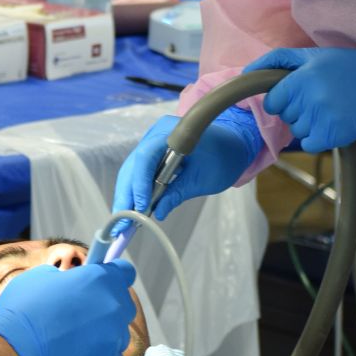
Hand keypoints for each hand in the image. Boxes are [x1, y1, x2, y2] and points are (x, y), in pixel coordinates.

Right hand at [0, 260, 136, 355]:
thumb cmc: (23, 311)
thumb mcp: (40, 277)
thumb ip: (66, 276)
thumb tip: (69, 282)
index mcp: (100, 278)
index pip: (124, 271)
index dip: (112, 273)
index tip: (100, 279)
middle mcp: (114, 305)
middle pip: (122, 300)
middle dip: (106, 301)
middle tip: (80, 307)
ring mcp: (114, 335)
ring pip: (117, 328)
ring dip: (103, 327)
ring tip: (74, 333)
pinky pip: (111, 351)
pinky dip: (98, 350)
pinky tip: (76, 350)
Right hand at [112, 108, 262, 221]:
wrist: (234, 141)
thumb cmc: (224, 157)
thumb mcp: (203, 179)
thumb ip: (178, 193)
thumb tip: (157, 212)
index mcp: (172, 133)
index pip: (146, 157)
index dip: (140, 183)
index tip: (140, 207)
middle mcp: (156, 134)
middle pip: (133, 165)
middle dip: (127, 194)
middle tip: (122, 222)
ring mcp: (153, 141)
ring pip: (132, 169)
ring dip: (128, 194)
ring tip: (124, 220)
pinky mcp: (153, 151)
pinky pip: (140, 170)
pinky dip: (136, 189)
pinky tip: (132, 208)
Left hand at [244, 47, 355, 152]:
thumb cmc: (347, 67)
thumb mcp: (312, 55)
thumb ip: (277, 60)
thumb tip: (246, 72)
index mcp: (301, 79)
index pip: (272, 101)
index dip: (282, 99)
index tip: (297, 94)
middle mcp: (309, 100)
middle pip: (285, 116)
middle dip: (296, 109)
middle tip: (319, 98)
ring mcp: (322, 120)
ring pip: (297, 131)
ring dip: (308, 124)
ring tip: (329, 109)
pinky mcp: (334, 136)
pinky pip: (309, 145)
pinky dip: (317, 138)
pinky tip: (331, 123)